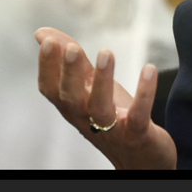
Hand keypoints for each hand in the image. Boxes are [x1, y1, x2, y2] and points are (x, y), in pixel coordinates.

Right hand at [35, 27, 177, 168]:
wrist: (140, 158)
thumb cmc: (112, 118)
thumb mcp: (90, 87)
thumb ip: (72, 61)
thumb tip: (42, 33)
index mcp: (73, 105)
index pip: (51, 88)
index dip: (47, 67)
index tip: (50, 42)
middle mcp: (86, 118)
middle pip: (70, 98)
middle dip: (70, 73)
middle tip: (72, 48)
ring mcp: (111, 128)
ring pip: (100, 108)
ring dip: (102, 81)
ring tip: (106, 53)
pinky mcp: (137, 133)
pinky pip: (138, 115)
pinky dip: (144, 94)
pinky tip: (149, 70)